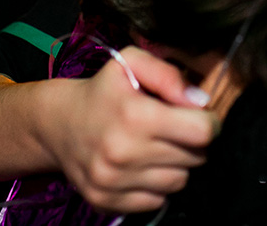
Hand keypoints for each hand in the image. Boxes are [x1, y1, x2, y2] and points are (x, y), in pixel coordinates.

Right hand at [47, 46, 218, 213]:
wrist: (59, 123)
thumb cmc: (103, 91)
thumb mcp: (131, 63)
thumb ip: (168, 74)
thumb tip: (200, 102)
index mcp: (134, 115)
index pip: (201, 132)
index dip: (208, 122)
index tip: (198, 117)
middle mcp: (123, 153)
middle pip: (195, 158)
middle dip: (191, 142)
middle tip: (172, 129)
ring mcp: (113, 182)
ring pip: (179, 182)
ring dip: (175, 165)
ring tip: (155, 146)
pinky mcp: (107, 202)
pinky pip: (157, 201)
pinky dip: (156, 185)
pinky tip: (141, 165)